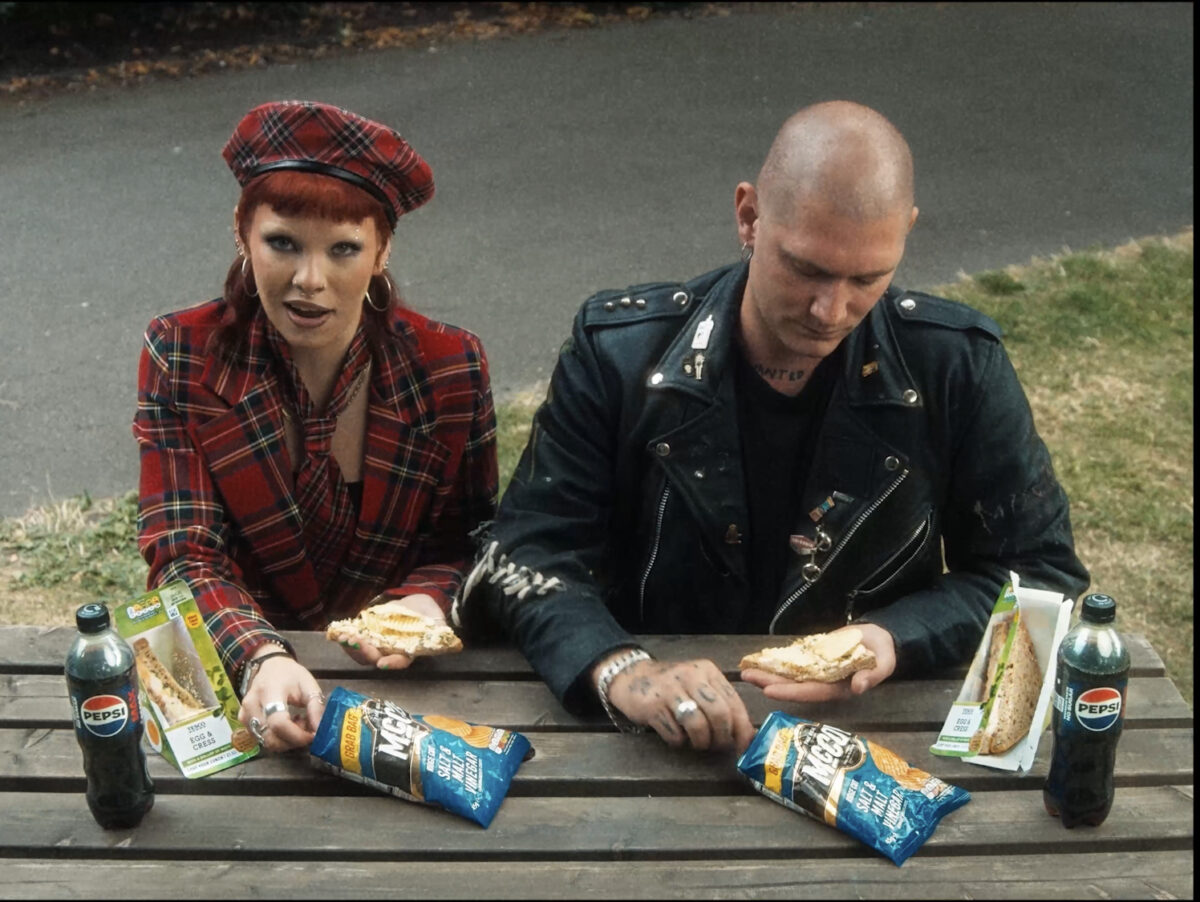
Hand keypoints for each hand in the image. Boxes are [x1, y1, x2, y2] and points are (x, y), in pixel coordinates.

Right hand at [237, 653, 324, 752]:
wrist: (271, 668)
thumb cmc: (291, 675)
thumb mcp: (309, 685)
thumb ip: (316, 707)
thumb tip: (319, 730)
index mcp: (269, 691)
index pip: (278, 722)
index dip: (297, 735)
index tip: (312, 735)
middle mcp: (252, 704)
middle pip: (271, 736)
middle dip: (293, 739)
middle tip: (306, 727)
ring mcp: (244, 714)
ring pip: (266, 741)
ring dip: (286, 740)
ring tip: (297, 723)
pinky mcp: (243, 721)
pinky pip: (262, 739)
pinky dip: (277, 738)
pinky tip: (287, 725)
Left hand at [336, 593, 444, 670]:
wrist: (418, 605)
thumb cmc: (430, 614)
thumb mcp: (437, 619)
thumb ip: (439, 627)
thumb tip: (441, 631)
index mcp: (409, 651)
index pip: (401, 661)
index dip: (392, 663)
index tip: (382, 663)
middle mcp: (391, 652)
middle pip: (376, 658)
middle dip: (365, 652)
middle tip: (356, 642)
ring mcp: (379, 643)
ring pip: (363, 652)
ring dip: (352, 647)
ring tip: (345, 637)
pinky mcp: (369, 633)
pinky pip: (356, 639)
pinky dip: (347, 637)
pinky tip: (339, 632)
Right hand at [600, 656, 756, 752]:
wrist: (630, 677)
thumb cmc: (671, 686)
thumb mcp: (697, 685)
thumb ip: (719, 703)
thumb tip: (744, 735)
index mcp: (707, 671)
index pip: (734, 702)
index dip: (742, 729)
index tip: (744, 747)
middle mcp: (691, 676)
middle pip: (719, 714)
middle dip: (722, 738)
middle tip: (717, 746)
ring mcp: (670, 690)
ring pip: (698, 726)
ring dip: (701, 742)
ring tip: (697, 742)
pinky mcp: (652, 706)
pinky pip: (675, 734)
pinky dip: (679, 742)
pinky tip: (675, 735)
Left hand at [740, 623, 896, 702]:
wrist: (879, 639)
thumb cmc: (883, 652)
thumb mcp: (884, 662)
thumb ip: (874, 675)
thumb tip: (859, 688)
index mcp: (839, 688)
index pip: (811, 692)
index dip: (790, 692)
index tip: (768, 690)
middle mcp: (824, 683)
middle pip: (793, 686)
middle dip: (769, 682)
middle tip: (746, 677)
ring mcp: (817, 673)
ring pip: (789, 676)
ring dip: (768, 673)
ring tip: (746, 671)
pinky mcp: (813, 661)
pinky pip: (792, 664)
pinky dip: (776, 662)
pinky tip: (759, 660)